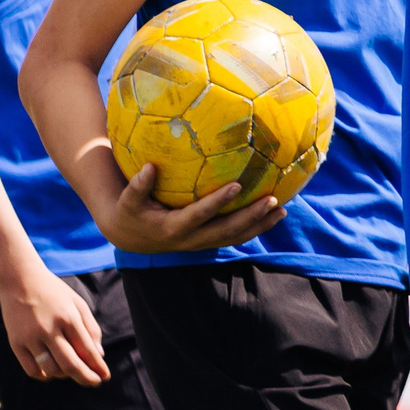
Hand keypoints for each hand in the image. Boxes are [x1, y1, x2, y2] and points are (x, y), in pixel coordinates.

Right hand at [0, 262, 108, 385]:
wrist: (19, 280)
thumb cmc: (53, 292)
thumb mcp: (77, 303)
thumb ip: (91, 328)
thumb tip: (99, 355)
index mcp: (68, 317)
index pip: (87, 350)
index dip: (98, 366)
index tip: (105, 376)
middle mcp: (49, 329)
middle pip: (70, 365)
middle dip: (86, 378)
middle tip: (95, 382)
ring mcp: (30, 337)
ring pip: (52, 370)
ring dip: (66, 376)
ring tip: (73, 372)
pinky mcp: (16, 343)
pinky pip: (32, 370)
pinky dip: (45, 376)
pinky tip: (53, 373)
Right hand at [99, 162, 285, 254]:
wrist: (131, 236)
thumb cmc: (130, 212)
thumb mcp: (128, 200)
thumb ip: (138, 185)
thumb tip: (149, 167)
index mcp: (173, 228)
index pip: (200, 215)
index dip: (218, 202)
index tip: (237, 185)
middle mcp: (191, 240)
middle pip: (227, 231)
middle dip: (251, 217)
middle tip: (272, 200)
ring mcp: (201, 243)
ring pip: (235, 238)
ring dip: (259, 226)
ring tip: (281, 210)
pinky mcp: (207, 241)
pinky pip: (234, 237)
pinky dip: (255, 228)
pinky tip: (272, 214)